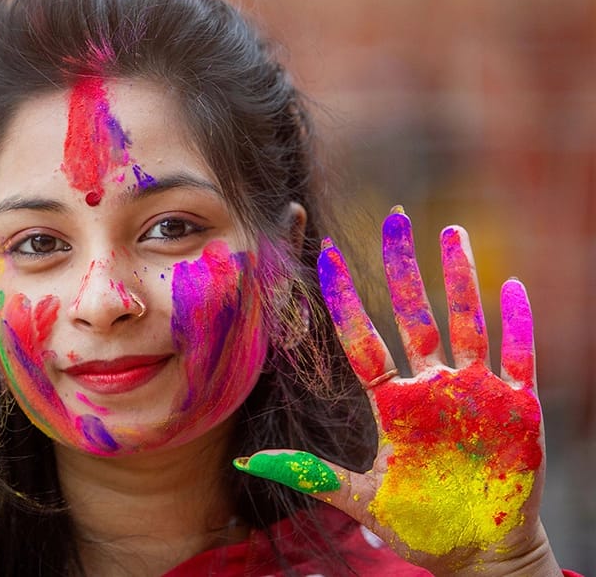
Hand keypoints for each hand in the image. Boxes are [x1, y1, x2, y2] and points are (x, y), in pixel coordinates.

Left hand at [235, 207, 559, 574]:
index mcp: (392, 404)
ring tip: (447, 232)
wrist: (477, 554)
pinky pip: (518, 357)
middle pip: (414, 316)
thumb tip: (244, 462)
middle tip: (391, 220)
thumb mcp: (361, 498)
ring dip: (458, 279)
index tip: (326, 256)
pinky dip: (516, 324)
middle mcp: (430, 388)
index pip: (363, 341)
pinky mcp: (516, 407)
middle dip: (402, 269)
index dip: (346, 301)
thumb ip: (311, 473)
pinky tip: (509, 286)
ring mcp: (474, 392)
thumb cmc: (419, 526)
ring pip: (465, 323)